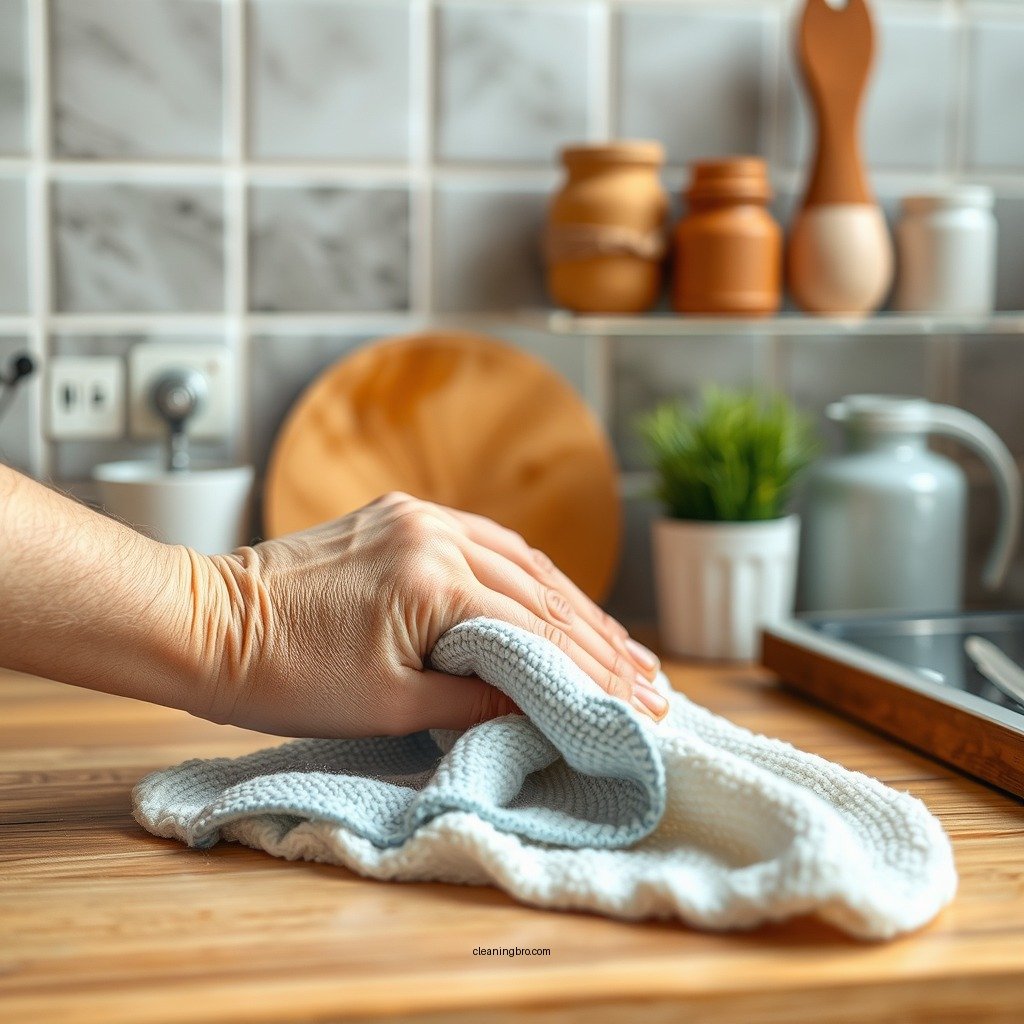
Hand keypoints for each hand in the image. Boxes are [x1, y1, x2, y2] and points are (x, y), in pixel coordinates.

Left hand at [193, 492, 665, 737]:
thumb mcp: (388, 704)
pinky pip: (482, 542)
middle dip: (598, 638)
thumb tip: (539, 701)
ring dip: (571, 604)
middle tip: (649, 676)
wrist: (207, 625)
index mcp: (431, 577)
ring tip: (619, 644)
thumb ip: (474, 695)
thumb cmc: (286, 676)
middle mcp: (433, 531)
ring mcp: (416, 516)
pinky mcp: (401, 516)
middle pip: (538, 588)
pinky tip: (554, 597)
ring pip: (518, 560)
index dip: (592, 671)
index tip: (639, 701)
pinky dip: (524, 576)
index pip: (534, 628)